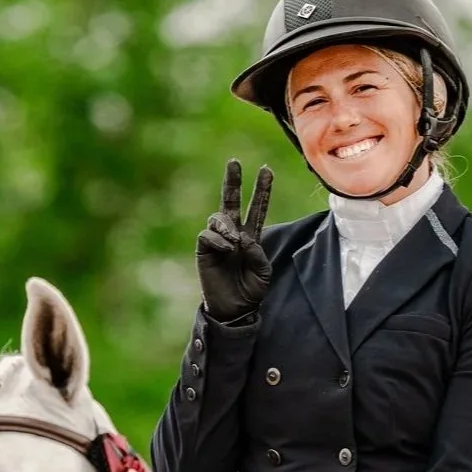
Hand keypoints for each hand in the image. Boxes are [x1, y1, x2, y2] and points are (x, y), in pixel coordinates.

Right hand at [197, 159, 272, 323]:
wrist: (233, 309)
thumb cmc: (250, 291)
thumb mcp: (263, 272)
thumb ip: (258, 253)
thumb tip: (243, 237)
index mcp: (251, 236)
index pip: (256, 208)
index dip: (262, 190)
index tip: (267, 171)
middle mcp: (233, 233)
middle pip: (230, 201)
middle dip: (232, 181)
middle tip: (234, 162)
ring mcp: (217, 240)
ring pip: (218, 217)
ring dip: (227, 225)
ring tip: (234, 240)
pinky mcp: (203, 250)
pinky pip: (208, 235)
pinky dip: (218, 239)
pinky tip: (226, 249)